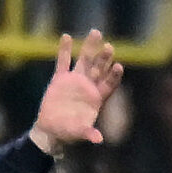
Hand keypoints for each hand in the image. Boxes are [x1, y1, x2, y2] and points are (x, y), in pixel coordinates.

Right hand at [30, 30, 124, 155]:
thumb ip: (88, 133)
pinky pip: (62, 62)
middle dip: (104, 58)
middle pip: (99, 69)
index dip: (113, 76)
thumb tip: (98, 140)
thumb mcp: (79, 133)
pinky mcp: (60, 79)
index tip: (119, 66)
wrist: (52, 129)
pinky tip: (66, 37)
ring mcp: (75, 81)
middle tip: (109, 47)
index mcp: (97, 98)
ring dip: (90, 48)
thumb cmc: (69, 132)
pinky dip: (64, 50)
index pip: (108, 84)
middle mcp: (88, 87)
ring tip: (96, 32)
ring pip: (84, 60)